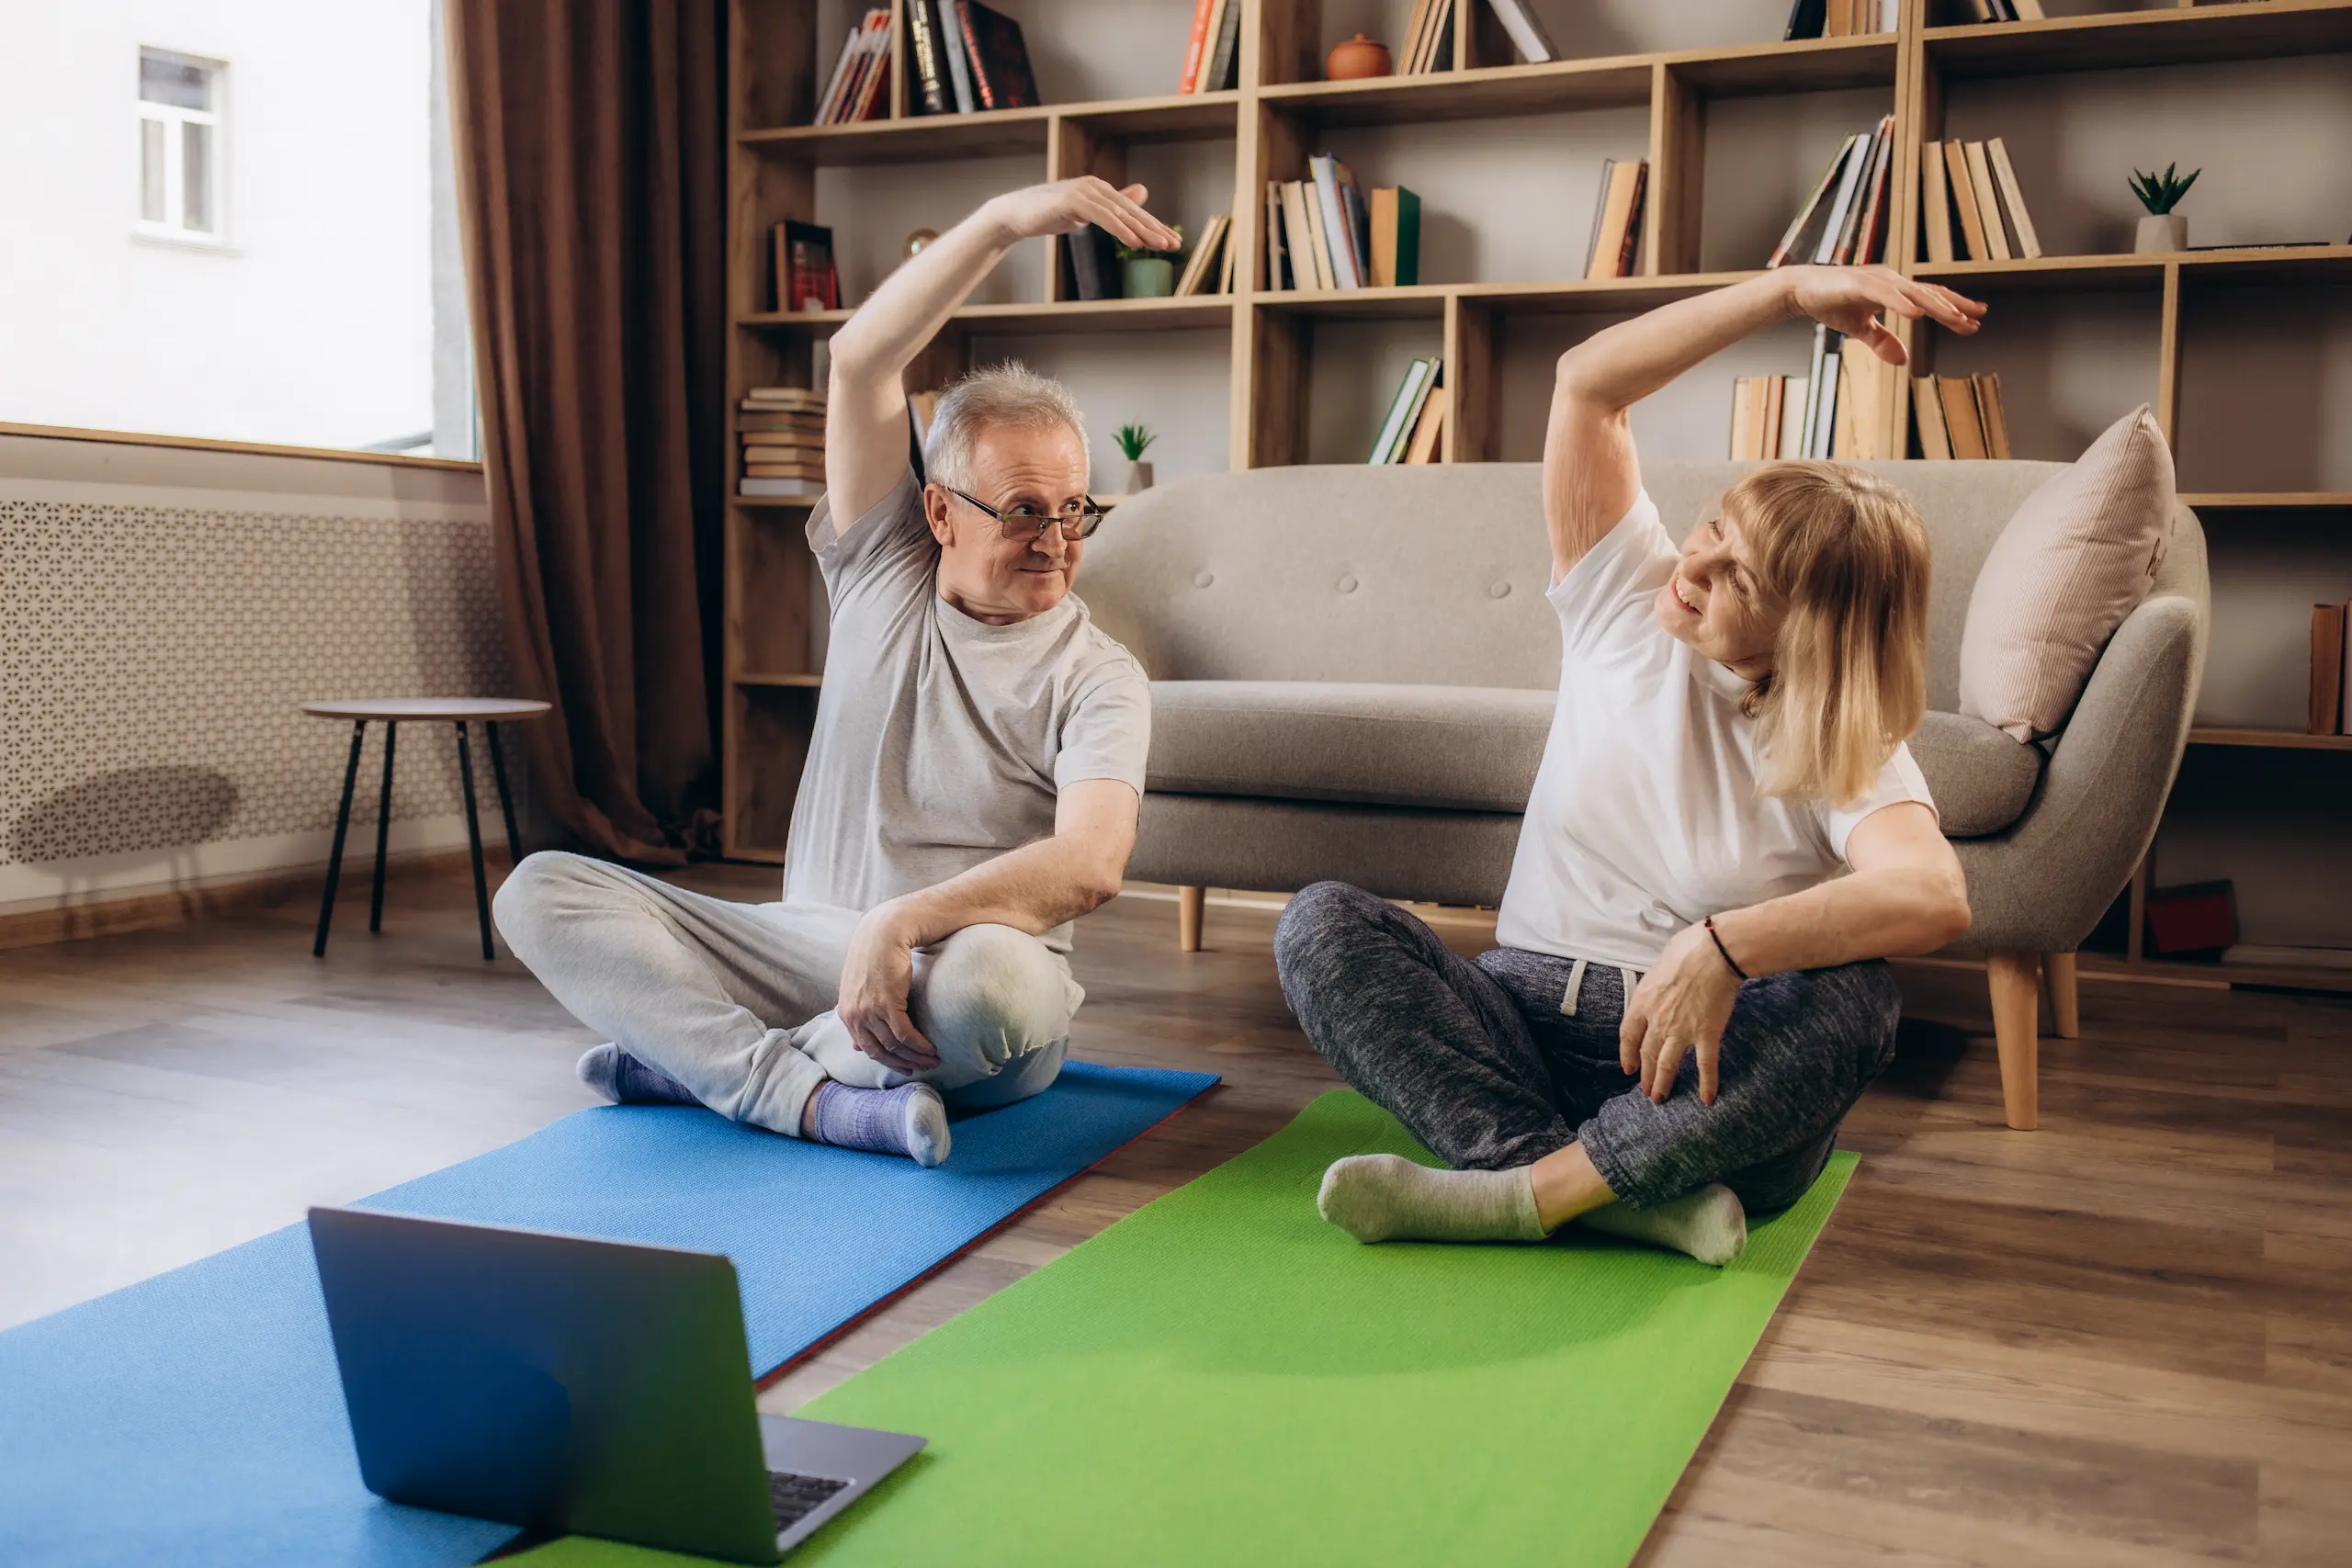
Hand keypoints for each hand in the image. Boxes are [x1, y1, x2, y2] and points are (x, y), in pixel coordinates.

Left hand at [837, 903, 938, 1075]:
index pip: (866, 1048)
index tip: (904, 1065)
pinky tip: (931, 1048)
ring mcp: (869, 1011)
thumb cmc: (875, 955)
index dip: (887, 1060)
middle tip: (920, 1068)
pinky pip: (905, 1035)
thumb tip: (854, 1046)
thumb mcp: (859, 987)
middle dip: (901, 1064)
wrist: (884, 931)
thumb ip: (857, 1015)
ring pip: (894, 1046)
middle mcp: (854, 1016)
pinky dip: (919, 1045)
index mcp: (845, 1013)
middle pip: (879, 1052)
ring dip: (916, 1056)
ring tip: (932, 1059)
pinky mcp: (887, 1005)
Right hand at [984, 177, 1179, 252]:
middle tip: (1174, 244)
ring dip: (1142, 231)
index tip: (1172, 240)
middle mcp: (1095, 186)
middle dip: (1154, 228)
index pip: (1132, 210)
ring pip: (1120, 214)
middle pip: (1131, 211)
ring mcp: (1084, 191)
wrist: (1015, 213)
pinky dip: (1120, 229)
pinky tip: (1134, 242)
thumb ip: (1111, 205)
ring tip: (1160, 245)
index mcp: (1100, 190)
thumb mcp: (1084, 211)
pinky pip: (1102, 217)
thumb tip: (1141, 193)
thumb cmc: (1048, 213)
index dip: (1153, 225)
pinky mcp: (1072, 201)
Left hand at [1618, 922, 1744, 1104]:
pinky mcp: (1706, 1034)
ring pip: (1667, 1064)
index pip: (1628, 1035)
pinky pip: (1706, 1065)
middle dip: (1645, 1074)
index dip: (1627, 1053)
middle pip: (1647, 1053)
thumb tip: (1659, 985)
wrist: (1714, 953)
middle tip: (1646, 1090)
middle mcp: (1658, 1021)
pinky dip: (1707, 1083)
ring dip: (1663, 1082)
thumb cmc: (1687, 950)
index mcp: (1643, 1002)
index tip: (1628, 1067)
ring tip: (1659, 1098)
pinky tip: (1707, 1099)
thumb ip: (1655, 984)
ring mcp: (1682, 1030)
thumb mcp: (1659, 965)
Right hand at [1783, 265, 1984, 366]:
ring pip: (1913, 293)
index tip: (1974, 319)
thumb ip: (1882, 341)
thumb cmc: (1830, 302)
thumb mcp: (1860, 328)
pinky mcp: (1859, 283)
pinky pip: (1885, 294)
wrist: (1800, 289)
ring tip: (1955, 316)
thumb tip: (1903, 359)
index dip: (1952, 308)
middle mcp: (1890, 281)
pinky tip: (1916, 312)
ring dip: (1935, 305)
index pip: (1930, 298)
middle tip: (1978, 316)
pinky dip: (1901, 302)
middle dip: (1955, 305)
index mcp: (1893, 289)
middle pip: (1929, 293)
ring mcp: (1876, 280)